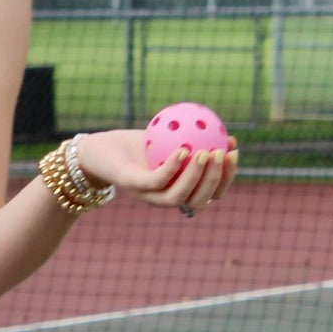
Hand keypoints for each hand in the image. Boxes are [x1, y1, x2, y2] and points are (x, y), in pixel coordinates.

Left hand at [74, 129, 238, 215]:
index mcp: (178, 190)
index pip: (210, 193)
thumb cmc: (136, 145)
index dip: (227, 177)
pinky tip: (184, 150)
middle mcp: (164, 198)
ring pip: (178, 197)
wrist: (98, 149)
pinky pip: (156, 181)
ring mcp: (147, 195)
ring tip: (206, 153)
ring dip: (197, 177)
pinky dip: (172, 168)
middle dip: (217, 180)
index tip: (234, 152)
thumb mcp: (168, 139)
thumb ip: (193, 139)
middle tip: (223, 154)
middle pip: (199, 200)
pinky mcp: (132, 186)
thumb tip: (224, 131)